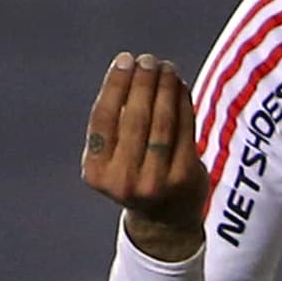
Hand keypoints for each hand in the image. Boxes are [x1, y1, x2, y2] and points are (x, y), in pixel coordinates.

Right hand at [81, 51, 208, 260]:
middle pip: (134, 118)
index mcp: (97, 172)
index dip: (115, 85)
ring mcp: (155, 181)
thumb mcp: (114, 157)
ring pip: (162, 122)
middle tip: (148, 59)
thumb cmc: (136, 175)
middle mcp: (123, 180)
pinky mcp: (184, 177)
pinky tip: (181, 86)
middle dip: (142, 82)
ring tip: (166, 67)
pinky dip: (183, 103)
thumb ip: (117, 122)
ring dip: (165, 88)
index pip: (104, 118)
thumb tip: (132, 69)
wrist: (165, 220)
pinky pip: (184, 130)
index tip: (124, 60)